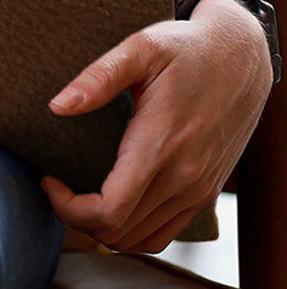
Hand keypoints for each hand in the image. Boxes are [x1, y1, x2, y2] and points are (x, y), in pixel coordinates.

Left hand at [40, 0, 273, 253]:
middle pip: (119, 232)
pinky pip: (164, 232)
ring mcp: (197, 189)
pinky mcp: (205, 191)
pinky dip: (132, 230)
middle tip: (56, 184)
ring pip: (141, 239)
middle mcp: (183, 177)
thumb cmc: (186, 49)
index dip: (68, 207)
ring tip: (78, 194)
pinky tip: (112, 202)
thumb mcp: (140, 48)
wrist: (240, 58)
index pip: (109, 210)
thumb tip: (58, 106)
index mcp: (160, 145)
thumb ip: (98, 78)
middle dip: (76, 217)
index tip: (48, 179)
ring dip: (103, 228)